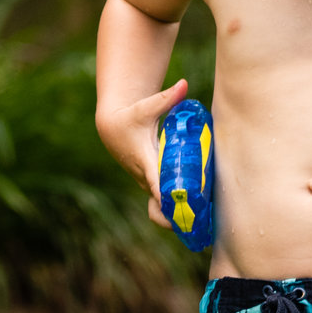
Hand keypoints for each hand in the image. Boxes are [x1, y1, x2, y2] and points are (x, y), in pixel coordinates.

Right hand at [98, 77, 188, 229]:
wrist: (112, 126)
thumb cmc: (130, 116)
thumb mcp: (146, 107)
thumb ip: (167, 98)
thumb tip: (184, 85)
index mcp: (145, 161)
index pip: (156, 186)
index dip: (168, 199)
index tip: (182, 211)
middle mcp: (145, 177)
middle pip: (158, 206)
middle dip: (173, 218)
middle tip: (195, 226)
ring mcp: (147, 183)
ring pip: (159, 208)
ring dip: (175, 218)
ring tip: (199, 227)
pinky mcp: (151, 184)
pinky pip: (161, 203)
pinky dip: (173, 211)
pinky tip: (194, 216)